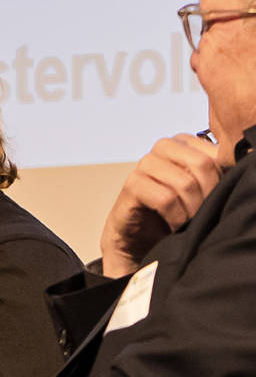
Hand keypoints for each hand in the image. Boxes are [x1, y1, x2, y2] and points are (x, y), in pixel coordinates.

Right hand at [101, 133, 223, 275]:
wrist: (140, 235)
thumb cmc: (176, 209)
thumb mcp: (202, 187)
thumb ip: (218, 172)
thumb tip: (245, 162)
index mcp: (185, 142)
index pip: (217, 153)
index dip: (223, 179)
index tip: (218, 198)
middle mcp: (164, 146)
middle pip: (202, 164)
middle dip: (208, 194)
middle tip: (204, 213)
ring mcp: (145, 163)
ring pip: (185, 183)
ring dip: (192, 209)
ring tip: (191, 222)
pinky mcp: (132, 184)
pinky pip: (165, 199)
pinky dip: (176, 217)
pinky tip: (175, 225)